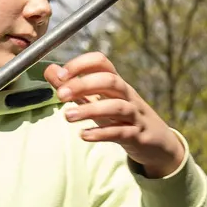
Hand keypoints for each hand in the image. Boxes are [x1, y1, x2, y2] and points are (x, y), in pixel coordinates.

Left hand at [45, 53, 185, 176]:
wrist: (156, 143)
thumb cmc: (122, 118)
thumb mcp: (98, 101)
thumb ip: (74, 87)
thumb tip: (50, 70)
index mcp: (116, 83)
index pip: (102, 62)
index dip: (81, 64)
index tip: (61, 74)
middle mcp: (126, 95)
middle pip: (109, 81)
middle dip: (83, 84)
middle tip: (60, 95)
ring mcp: (134, 115)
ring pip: (116, 106)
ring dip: (90, 109)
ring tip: (68, 116)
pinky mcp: (137, 135)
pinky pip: (121, 132)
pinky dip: (101, 133)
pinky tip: (84, 135)